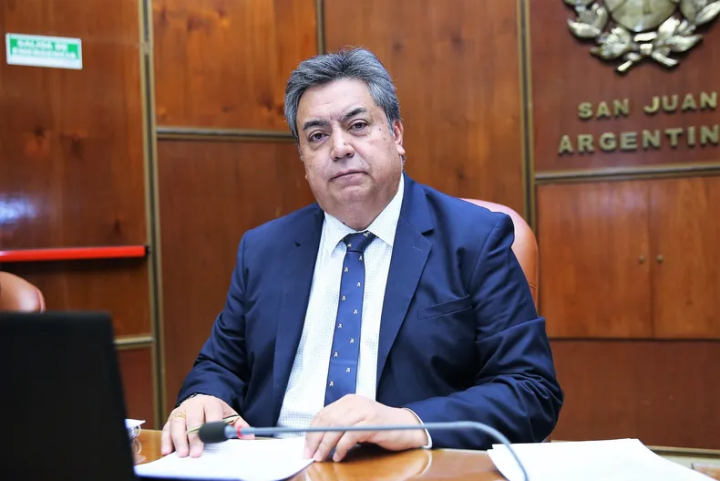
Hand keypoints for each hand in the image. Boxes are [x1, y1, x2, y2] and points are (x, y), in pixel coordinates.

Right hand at [160, 394, 252, 457]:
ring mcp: (181, 412)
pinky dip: (166, 441)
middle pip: (193, 420)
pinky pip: (166, 429)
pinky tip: (167, 451)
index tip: (212, 435)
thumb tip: (249, 436)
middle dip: (194, 437)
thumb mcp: (229, 414)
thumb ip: (239, 425)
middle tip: (196, 453)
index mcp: (210, 403)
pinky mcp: (171, 419)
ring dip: (179, 440)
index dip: (211, 423)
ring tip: (182, 454)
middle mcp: (193, 406)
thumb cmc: (216, 411)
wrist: (201, 399)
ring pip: (177, 424)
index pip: (211, 411)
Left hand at [303, 395, 427, 461]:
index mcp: (348, 401)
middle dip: (315, 439)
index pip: (322, 414)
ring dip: (326, 445)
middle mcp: (355, 403)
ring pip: (336, 427)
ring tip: (321, 457)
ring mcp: (364, 411)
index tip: (306, 447)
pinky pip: (350, 435)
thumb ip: (340, 426)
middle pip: (327, 420)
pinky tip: (339, 456)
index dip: (311, 431)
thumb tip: (318, 441)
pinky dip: (341, 447)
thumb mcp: (357, 422)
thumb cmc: (381, 427)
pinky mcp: (372, 423)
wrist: (406, 426)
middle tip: (310, 454)